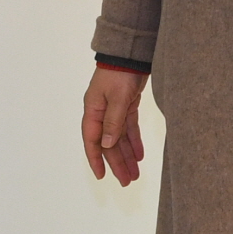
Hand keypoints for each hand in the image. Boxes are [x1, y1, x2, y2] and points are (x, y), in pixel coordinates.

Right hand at [81, 64, 146, 184]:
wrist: (131, 52)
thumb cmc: (120, 72)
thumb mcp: (118, 98)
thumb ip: (114, 122)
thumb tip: (107, 145)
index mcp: (94, 111)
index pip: (93, 141)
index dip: (96, 160)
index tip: (102, 176)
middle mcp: (102, 113)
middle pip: (108, 143)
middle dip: (117, 163)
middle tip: (126, 181)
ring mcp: (114, 109)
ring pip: (119, 138)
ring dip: (127, 155)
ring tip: (135, 174)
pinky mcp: (126, 105)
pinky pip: (129, 128)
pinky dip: (134, 141)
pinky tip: (139, 155)